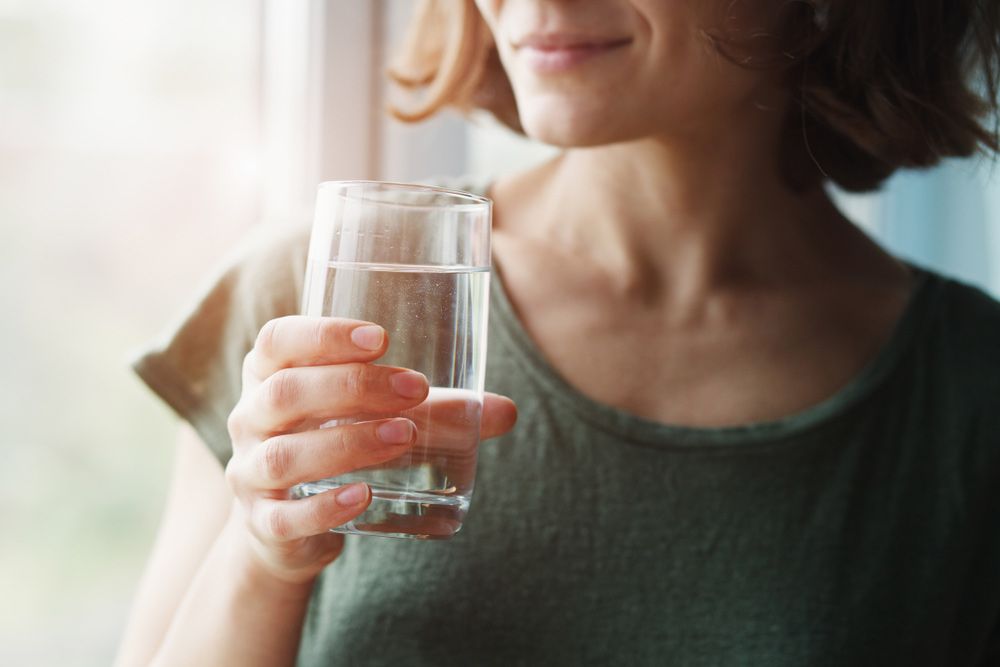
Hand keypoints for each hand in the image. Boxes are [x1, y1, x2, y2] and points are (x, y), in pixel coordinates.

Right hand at [223, 316, 516, 583]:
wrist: (289, 527)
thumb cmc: (336, 445)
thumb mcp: (377, 418)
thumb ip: (437, 412)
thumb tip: (507, 411)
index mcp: (270, 375)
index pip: (278, 341)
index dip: (322, 334)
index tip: (381, 338)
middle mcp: (250, 419)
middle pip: (284, 393)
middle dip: (352, 387)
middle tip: (414, 389)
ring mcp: (250, 473)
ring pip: (284, 454)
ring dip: (347, 443)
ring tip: (403, 437)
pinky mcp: (264, 523)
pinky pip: (285, 516)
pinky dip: (324, 507)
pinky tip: (364, 496)